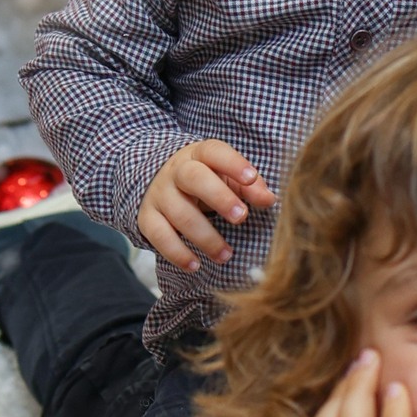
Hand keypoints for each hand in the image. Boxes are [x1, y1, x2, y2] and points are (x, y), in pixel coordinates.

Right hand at [137, 140, 275, 271]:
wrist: (160, 182)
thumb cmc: (206, 181)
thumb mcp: (227, 177)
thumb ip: (250, 186)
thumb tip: (268, 200)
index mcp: (200, 155)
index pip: (215, 151)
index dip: (233, 163)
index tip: (251, 178)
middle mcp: (176, 171)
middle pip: (194, 178)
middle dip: (219, 198)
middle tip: (241, 218)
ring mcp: (160, 194)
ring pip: (179, 213)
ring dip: (205, 237)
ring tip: (226, 255)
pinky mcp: (147, 217)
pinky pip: (159, 236)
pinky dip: (177, 253)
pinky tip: (195, 265)